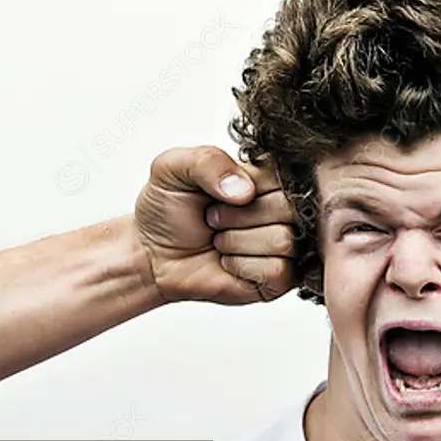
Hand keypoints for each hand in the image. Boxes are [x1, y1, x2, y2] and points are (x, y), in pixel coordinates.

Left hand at [134, 146, 294, 304]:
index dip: (247, 185)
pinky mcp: (279, 279)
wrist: (152, 254)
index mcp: (265, 176)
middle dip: (238, 216)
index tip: (219, 193)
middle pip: (288, 208)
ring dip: (237, 242)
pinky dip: (243, 266)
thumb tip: (244, 191)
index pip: (283, 173)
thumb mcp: (172, 168)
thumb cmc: (168, 211)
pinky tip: (228, 262)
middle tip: (213, 219)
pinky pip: (279, 271)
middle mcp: (281, 209)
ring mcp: (284, 245)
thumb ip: (208, 161)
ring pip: (283, 240)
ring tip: (219, 240)